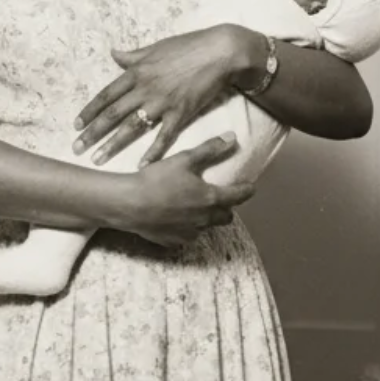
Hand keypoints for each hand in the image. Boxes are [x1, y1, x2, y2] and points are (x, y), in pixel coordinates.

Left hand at [73, 25, 253, 166]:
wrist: (219, 51)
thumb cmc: (188, 46)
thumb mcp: (155, 47)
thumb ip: (133, 55)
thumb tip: (114, 53)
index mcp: (136, 72)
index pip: (106, 95)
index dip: (89, 111)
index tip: (76, 125)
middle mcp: (144, 88)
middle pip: (112, 114)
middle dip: (93, 133)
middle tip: (77, 148)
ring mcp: (162, 102)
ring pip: (132, 127)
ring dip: (113, 145)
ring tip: (98, 159)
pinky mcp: (181, 112)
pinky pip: (164, 136)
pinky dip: (153, 152)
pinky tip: (141, 166)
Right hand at [109, 134, 250, 247]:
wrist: (129, 204)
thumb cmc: (157, 179)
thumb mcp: (185, 159)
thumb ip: (210, 149)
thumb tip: (233, 138)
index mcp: (211, 199)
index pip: (239, 196)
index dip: (246, 190)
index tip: (250, 187)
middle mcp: (205, 220)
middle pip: (226, 217)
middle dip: (226, 208)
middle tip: (218, 198)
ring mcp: (189, 233)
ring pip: (206, 228)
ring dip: (205, 219)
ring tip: (193, 208)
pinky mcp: (173, 242)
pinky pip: (186, 236)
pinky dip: (186, 228)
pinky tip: (175, 219)